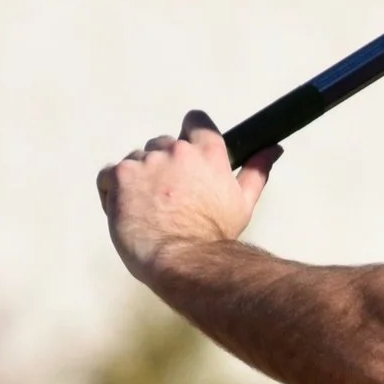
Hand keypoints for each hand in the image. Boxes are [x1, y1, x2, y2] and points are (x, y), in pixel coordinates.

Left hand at [96, 110, 278, 285]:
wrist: (185, 262)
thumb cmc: (216, 237)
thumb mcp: (243, 203)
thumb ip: (256, 171)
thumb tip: (274, 149)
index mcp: (207, 152)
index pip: (196, 121)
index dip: (189, 135)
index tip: (186, 156)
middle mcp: (176, 150)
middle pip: (161, 145)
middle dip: (162, 169)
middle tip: (169, 203)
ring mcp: (146, 161)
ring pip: (135, 161)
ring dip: (138, 183)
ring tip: (149, 215)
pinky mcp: (120, 176)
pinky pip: (109, 177)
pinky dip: (113, 194)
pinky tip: (129, 215)